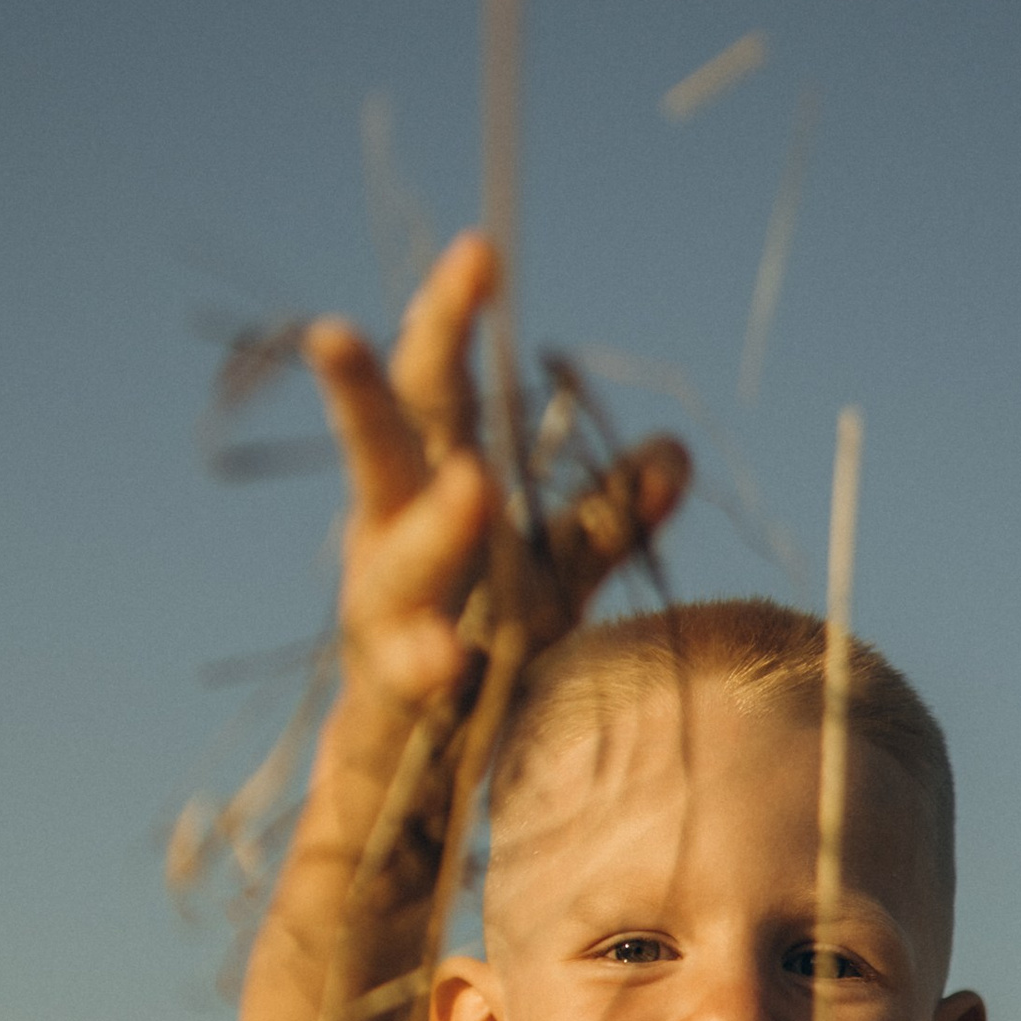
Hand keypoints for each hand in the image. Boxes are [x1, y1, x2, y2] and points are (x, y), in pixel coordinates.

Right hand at [304, 232, 690, 732]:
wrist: (413, 771)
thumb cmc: (479, 647)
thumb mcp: (550, 577)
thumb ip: (605, 518)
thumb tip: (678, 450)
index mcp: (423, 489)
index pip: (435, 389)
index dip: (448, 319)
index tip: (480, 250)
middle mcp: (387, 538)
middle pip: (379, 449)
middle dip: (365, 390)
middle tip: (341, 330)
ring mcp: (381, 616)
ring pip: (397, 562)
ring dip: (435, 525)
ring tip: (474, 486)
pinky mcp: (387, 693)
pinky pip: (407, 674)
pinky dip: (426, 664)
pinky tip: (450, 662)